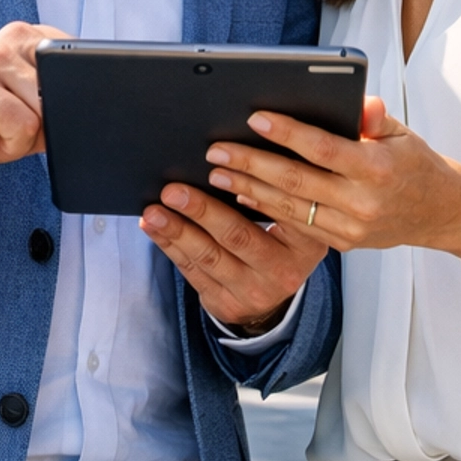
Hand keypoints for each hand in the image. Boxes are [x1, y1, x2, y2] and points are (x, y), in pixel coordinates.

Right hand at [0, 21, 70, 180]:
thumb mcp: (30, 107)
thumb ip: (58, 100)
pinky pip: (24, 126)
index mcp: (29, 37)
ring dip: (27, 135)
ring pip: (44, 109)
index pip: (77, 62)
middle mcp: (10, 40)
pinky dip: (13, 145)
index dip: (71, 96)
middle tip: (12, 122)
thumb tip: (88, 112)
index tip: (45, 107)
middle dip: (45, 121)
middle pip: (62, 90)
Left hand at [141, 178, 328, 330]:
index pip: (277, 210)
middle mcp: (282, 271)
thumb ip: (276, 192)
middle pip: (237, 236)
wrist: (274, 297)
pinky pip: (193, 273)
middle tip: (173, 191)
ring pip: (209, 257)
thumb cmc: (280, 239)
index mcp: (306, 241)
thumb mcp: (295, 221)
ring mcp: (254, 291)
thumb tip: (234, 156)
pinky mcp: (227, 305)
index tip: (216, 167)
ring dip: (176, 231)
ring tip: (153, 212)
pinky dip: (170, 247)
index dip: (246, 186)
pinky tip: (154, 229)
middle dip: (201, 211)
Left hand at [208, 97, 460, 261]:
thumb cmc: (415, 161)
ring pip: (291, 208)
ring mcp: (352, 229)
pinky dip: (268, 209)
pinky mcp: (344, 244)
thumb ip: (374, 118)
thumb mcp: (402, 132)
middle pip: (297, 181)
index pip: (324, 148)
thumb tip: (359, 101)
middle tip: (216, 148)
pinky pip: (299, 226)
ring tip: (217, 171)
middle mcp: (363, 203)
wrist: (439, 212)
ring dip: (250, 188)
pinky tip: (243, 194)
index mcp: (378, 169)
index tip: (255, 117)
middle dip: (252, 163)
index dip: (288, 133)